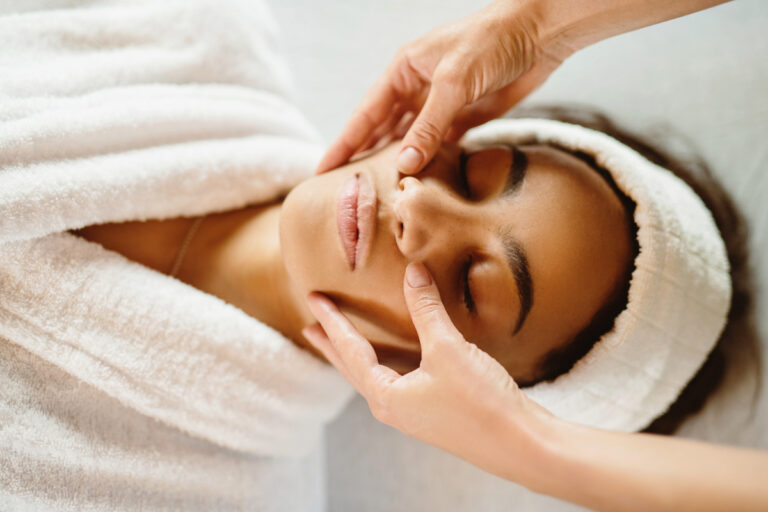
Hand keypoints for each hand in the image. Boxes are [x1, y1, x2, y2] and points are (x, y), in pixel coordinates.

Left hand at [303, 262, 552, 481]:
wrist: (521, 445)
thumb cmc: (481, 402)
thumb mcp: (448, 349)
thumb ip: (426, 308)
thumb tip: (413, 271)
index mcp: (386, 395)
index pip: (350, 351)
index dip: (333, 321)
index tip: (314, 299)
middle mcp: (393, 408)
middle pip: (353, 369)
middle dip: (332, 345)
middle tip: (311, 327)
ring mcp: (412, 414)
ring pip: (374, 377)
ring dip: (356, 356)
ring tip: (342, 341)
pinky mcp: (433, 414)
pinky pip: (397, 381)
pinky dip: (386, 362)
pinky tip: (395, 358)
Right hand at [315, 0, 568, 174]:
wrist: (539, 35)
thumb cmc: (492, 42)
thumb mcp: (454, 82)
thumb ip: (429, 126)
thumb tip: (403, 164)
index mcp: (403, 72)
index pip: (364, 115)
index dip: (343, 144)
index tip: (323, 170)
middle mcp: (416, 89)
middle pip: (381, 131)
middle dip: (363, 158)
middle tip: (343, 190)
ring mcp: (440, 105)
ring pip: (409, 141)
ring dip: (395, 164)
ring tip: (377, 193)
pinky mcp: (464, 118)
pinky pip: (438, 146)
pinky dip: (428, 164)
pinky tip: (417, 182)